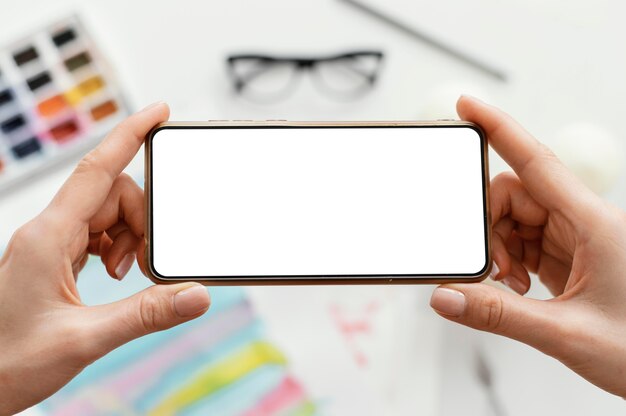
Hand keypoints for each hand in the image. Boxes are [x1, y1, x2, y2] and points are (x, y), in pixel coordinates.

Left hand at [0, 103, 210, 414]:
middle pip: (112, 195)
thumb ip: (145, 314)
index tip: (159, 113)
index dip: (130, 135)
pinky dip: (117, 249)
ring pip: (108, 215)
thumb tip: (196, 295)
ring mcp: (50, 243)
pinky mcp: (55, 257)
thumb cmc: (10, 360)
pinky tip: (114, 274)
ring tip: (124, 275)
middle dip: (140, 221)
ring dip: (129, 239)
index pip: (98, 170)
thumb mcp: (85, 339)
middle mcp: (49, 231)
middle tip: (143, 265)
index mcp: (48, 237)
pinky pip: (97, 234)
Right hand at [430, 96, 625, 396]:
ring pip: (517, 218)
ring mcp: (577, 238)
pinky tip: (517, 285)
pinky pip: (525, 240)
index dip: (499, 128)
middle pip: (516, 193)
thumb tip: (446, 296)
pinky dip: (509, 260)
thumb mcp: (565, 333)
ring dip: (500, 247)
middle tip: (491, 266)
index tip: (468, 105)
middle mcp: (585, 222)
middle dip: (490, 224)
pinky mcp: (570, 255)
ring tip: (510, 284)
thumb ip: (499, 315)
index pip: (536, 162)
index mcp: (594, 223)